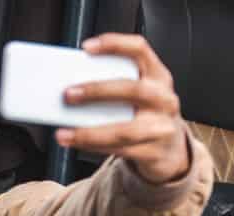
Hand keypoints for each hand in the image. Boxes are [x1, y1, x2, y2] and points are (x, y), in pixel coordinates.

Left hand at [58, 33, 189, 183]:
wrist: (169, 148)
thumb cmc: (146, 114)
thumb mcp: (138, 94)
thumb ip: (113, 85)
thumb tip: (71, 86)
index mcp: (158, 76)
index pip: (140, 50)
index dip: (115, 44)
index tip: (87, 47)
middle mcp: (164, 98)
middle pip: (133, 90)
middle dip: (97, 91)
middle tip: (68, 94)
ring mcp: (162, 127)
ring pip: (126, 129)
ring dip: (90, 132)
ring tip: (64, 133)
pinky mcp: (154, 152)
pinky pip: (120, 150)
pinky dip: (93, 147)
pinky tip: (75, 142)